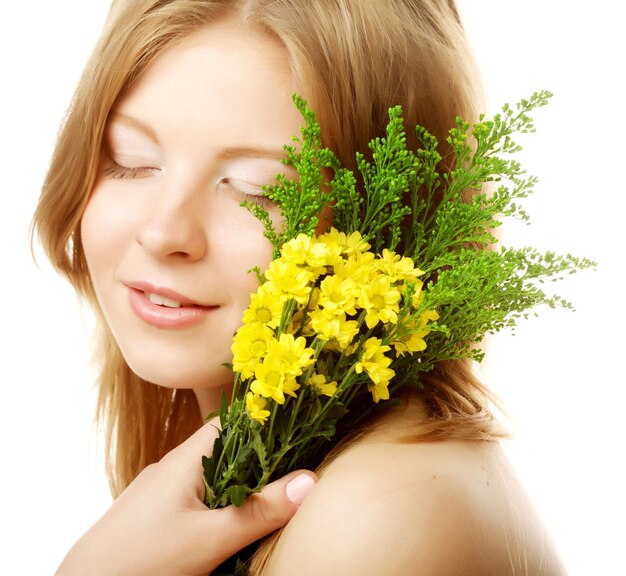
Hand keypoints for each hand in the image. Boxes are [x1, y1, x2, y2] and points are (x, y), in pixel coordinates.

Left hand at [55, 419, 316, 575]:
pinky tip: (228, 519)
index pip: (231, 419)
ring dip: (238, 479)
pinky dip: (218, 499)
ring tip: (268, 492)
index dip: (263, 419)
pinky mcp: (155, 512)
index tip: (296, 425)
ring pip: (210, 472)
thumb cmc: (144, 561)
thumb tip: (311, 480)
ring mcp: (161, 489)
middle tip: (294, 464)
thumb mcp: (210, 539)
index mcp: (186, 459)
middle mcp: (173, 466)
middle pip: (225, 447)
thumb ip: (259, 511)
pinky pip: (196, 493)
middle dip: (258, 454)